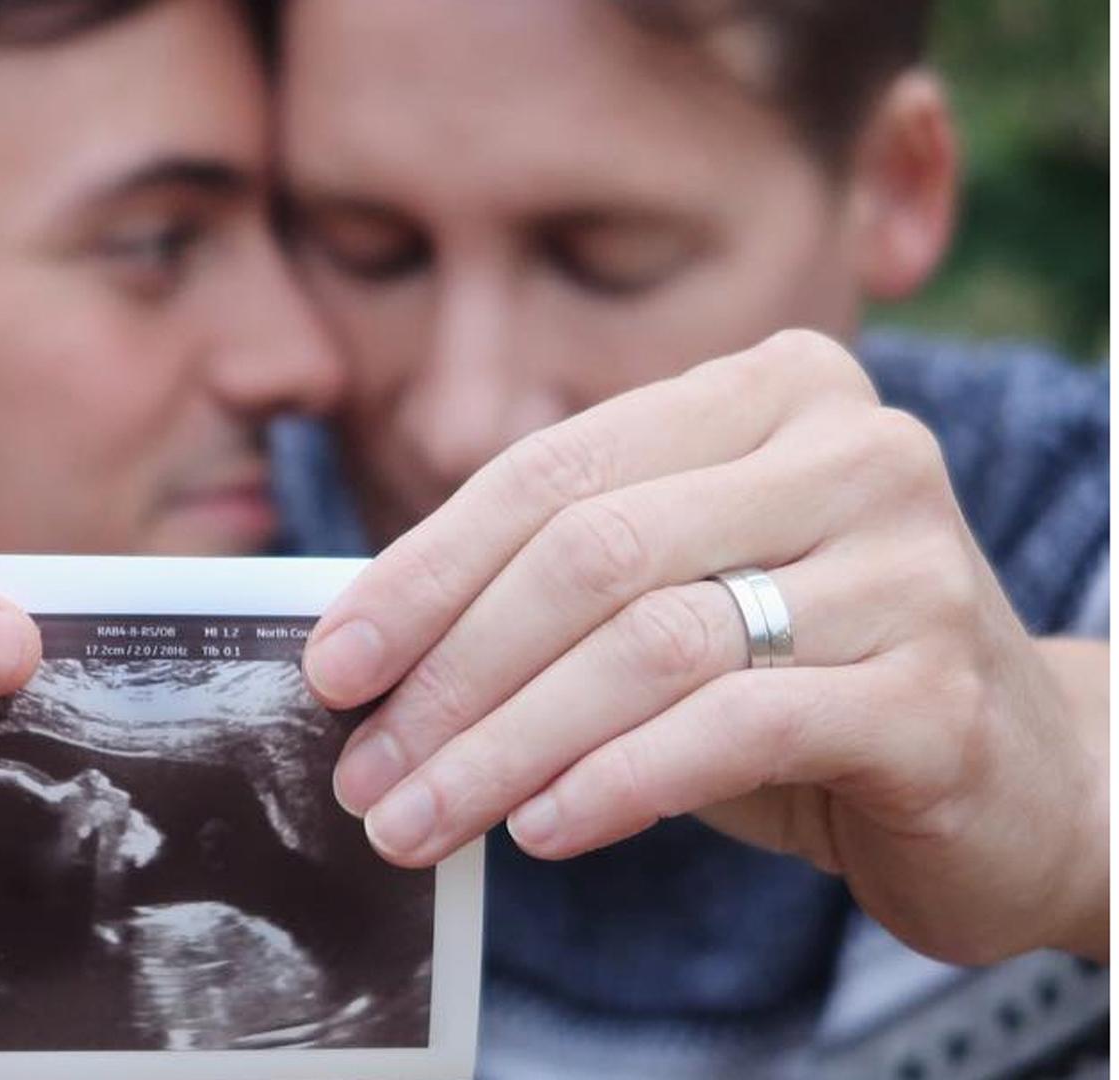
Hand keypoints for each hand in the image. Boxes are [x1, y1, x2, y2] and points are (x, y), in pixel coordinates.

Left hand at [304, 330, 1108, 964]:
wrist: (1020, 773)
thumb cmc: (805, 675)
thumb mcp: (677, 598)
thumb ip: (557, 588)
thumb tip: (366, 650)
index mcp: (770, 390)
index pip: (550, 471)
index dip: (422, 573)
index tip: (333, 667)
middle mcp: (853, 450)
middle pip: (590, 556)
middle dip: (450, 675)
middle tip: (364, 772)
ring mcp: (909, 565)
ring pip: (649, 647)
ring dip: (505, 747)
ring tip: (420, 819)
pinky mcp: (937, 692)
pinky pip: (735, 729)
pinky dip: (617, 781)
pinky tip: (542, 828)